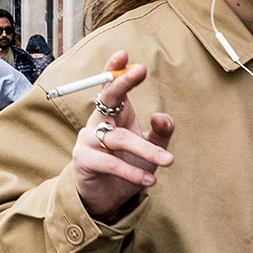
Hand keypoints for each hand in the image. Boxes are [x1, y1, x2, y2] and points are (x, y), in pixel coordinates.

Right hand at [72, 50, 173, 220]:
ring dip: (145, 150)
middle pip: (108, 97)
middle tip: (141, 69)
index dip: (116, 70)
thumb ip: (161, 133)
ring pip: (119, 137)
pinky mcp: (84, 160)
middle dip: (124, 82)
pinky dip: (132, 171)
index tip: (125, 54)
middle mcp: (99, 121)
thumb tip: (161, 116)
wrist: (109, 198)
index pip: (113, 86)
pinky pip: (109, 162)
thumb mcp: (152, 149)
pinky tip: (149, 180)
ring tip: (168, 161)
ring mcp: (89, 139)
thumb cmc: (131, 166)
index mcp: (115, 113)